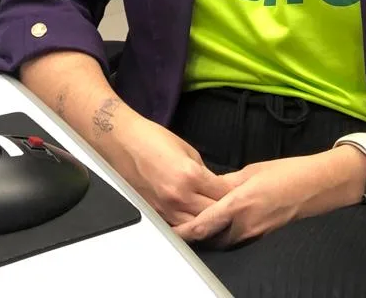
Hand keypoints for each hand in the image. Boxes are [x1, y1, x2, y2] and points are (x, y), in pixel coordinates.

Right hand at [100, 110, 237, 225]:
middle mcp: (179, 196)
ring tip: (217, 217)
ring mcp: (166, 208)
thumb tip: (215, 186)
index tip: (241, 193)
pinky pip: (179, 227)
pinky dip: (189, 225)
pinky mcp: (156, 213)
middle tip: (233, 207)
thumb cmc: (153, 139)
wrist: (123, 142)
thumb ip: (203, 172)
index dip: (235, 194)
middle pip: (213, 214)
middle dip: (226, 210)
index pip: (224, 194)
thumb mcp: (187, 150)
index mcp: (191, 175)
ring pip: (197, 226)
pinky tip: (195, 220)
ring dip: (208, 221)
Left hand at [173, 149, 365, 246]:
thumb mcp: (252, 171)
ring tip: (196, 224)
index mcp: (239, 203)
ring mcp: (255, 233)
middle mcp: (245, 224)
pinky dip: (224, 234)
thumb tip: (209, 188)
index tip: (170, 228)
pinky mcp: (263, 236)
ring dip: (209, 235)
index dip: (185, 230)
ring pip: (223, 241)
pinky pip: (237, 239)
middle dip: (194, 233)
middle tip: (179, 224)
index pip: (204, 223)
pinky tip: (220, 225)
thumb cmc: (288, 173)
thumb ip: (227, 183)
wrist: (318, 186)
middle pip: (210, 237)